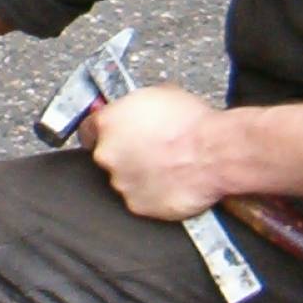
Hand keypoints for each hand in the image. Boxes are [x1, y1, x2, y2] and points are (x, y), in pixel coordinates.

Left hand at [82, 83, 223, 220]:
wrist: (214, 152)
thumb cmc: (192, 123)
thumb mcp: (157, 96)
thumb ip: (133, 108)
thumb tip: (132, 111)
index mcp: (108, 124)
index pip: (88, 130)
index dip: (103, 134)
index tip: (112, 137)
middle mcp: (107, 155)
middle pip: (106, 156)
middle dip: (124, 155)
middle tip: (149, 151)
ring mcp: (121, 182)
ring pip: (123, 180)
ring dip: (138, 176)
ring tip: (164, 168)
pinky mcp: (137, 205)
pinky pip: (140, 200)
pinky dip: (152, 195)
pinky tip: (169, 183)